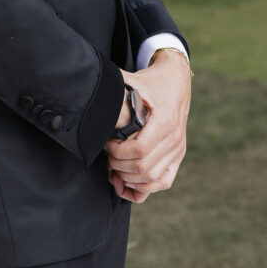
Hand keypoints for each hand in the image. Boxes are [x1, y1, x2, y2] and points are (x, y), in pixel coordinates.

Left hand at [104, 50, 190, 203]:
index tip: (105, 143)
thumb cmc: (150, 82)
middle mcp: (175, 138)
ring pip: (152, 180)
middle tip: (106, 158)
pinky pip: (163, 182)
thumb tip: (88, 86)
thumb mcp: (132, 79)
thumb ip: (113, 84)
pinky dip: (144, 187)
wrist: (176, 82)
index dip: (117, 152)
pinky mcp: (177, 157)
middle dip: (119, 166)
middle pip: (143, 168)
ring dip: (129, 179)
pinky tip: (126, 180)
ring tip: (112, 169)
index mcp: (165, 120)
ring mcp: (178, 150)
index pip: (139, 150)